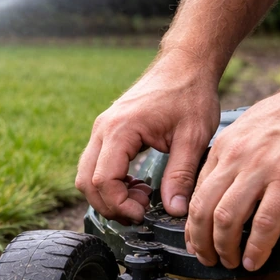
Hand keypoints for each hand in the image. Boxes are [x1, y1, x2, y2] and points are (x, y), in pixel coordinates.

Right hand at [76, 50, 220, 223]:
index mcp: (121, 130)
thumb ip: (181, 175)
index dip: (119, 204)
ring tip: (141, 199)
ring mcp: (101, 129)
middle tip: (140, 213)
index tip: (143, 214)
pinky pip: (95, 165)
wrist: (185, 65)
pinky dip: (110, 182)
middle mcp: (103, 129)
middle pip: (86, 181)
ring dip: (108, 195)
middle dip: (110, 205)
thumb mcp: (193, 138)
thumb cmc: (190, 94)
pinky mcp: (106, 131)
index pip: (103, 180)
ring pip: (86, 175)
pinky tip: (136, 185)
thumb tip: (174, 211)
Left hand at [185, 79, 279, 270]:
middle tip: (207, 259)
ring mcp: (262, 168)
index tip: (196, 241)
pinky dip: (257, 246)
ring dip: (224, 247)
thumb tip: (232, 178)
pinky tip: (255, 260)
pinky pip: (265, 221)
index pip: (197, 192)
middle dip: (201, 242)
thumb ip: (238, 152)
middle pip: (203, 209)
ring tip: (230, 263)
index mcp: (226, 146)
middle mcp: (236, 157)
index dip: (193, 224)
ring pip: (226, 218)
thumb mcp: (254, 126)